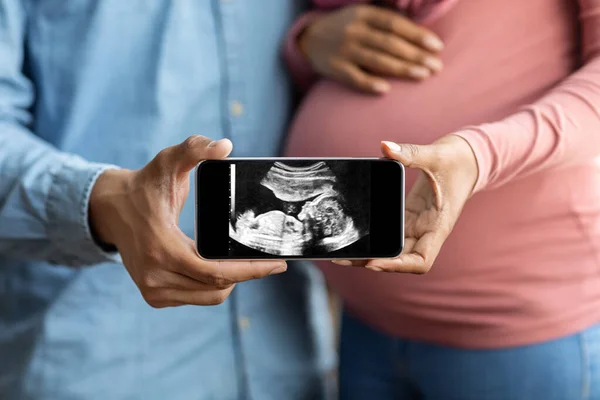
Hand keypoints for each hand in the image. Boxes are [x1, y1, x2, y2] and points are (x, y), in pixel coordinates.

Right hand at [89, 136, 286, 307]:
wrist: (111, 209)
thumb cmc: (146, 184)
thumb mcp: (168, 160)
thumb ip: (195, 148)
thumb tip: (225, 146)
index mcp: (162, 246)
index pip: (216, 272)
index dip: (250, 270)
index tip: (277, 265)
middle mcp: (155, 274)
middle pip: (217, 287)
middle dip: (248, 275)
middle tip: (273, 264)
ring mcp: (152, 289)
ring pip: (208, 296)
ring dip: (232, 282)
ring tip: (250, 264)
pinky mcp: (153, 296)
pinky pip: (195, 297)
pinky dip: (213, 287)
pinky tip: (224, 270)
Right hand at [299, 4, 443, 93]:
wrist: (310, 39)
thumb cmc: (347, 28)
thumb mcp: (364, 15)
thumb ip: (387, 22)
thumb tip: (422, 34)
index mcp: (364, 14)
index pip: (395, 25)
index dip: (418, 35)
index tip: (437, 47)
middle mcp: (354, 31)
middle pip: (390, 44)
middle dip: (416, 56)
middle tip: (436, 67)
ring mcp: (343, 50)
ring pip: (377, 61)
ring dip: (402, 69)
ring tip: (422, 76)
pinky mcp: (334, 68)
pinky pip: (354, 78)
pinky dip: (369, 84)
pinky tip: (386, 90)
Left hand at [334, 135, 477, 272]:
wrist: (468, 158)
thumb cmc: (458, 159)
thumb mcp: (435, 154)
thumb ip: (410, 152)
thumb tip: (385, 146)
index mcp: (439, 226)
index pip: (421, 260)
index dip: (398, 266)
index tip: (374, 262)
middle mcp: (427, 232)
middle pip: (401, 260)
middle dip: (375, 262)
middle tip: (344, 257)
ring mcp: (417, 226)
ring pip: (394, 250)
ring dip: (371, 254)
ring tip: (342, 253)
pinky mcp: (409, 217)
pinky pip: (391, 235)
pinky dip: (375, 239)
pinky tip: (355, 236)